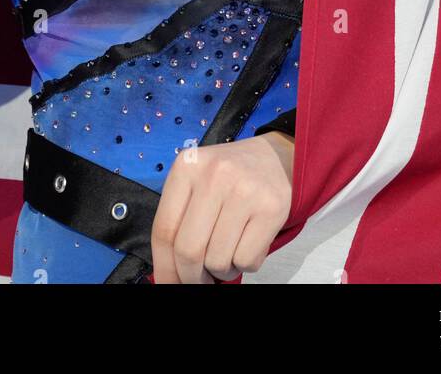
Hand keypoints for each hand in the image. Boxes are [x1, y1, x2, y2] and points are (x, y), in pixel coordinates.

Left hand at [149, 132, 294, 283]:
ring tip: (227, 252)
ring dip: (221, 271)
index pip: (164, 230)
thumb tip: (167, 273)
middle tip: (199, 279)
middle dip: (191, 276)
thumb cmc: (232, 176)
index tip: (169, 283)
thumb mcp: (197, 182)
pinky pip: (246, 261)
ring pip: (218, 261)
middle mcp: (214, 175)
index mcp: (188, 166)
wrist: (276, 157)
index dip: (165, 267)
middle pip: (188, 250)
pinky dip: (243, 265)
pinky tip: (245, 245)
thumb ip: (179, 220)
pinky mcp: (270, 208)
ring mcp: (244, 190)